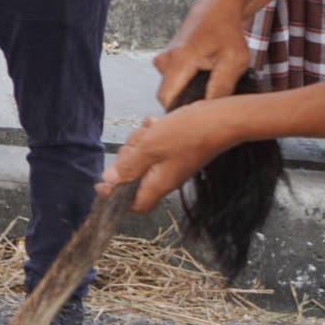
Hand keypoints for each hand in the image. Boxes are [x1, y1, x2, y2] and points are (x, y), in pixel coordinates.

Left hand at [99, 104, 236, 213]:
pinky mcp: (177, 149)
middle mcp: (166, 177)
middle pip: (134, 176)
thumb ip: (129, 165)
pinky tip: (158, 123)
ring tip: (151, 128)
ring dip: (140, 140)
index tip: (101, 182)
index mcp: (159, 183)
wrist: (223, 119)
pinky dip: (152, 133)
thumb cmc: (188, 133)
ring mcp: (172, 163)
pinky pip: (155, 144)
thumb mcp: (150, 147)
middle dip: (128, 157)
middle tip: (137, 142)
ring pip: (142, 156)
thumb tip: (109, 181)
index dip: (116, 197)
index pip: (135, 205)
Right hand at [152, 0, 252, 105]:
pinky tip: (206, 81)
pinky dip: (187, 85)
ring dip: (189, 94)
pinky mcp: (166, 61)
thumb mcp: (234, 60)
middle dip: (188, 104)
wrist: (216, 9)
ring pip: (172, 89)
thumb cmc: (227, 32)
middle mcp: (163, 62)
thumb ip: (222, 86)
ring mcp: (162, 60)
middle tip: (213, 108)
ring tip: (212, 90)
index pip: (167, 100)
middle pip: (168, 96)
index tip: (202, 120)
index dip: (182, 113)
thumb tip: (212, 112)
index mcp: (177, 61)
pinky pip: (173, 81)